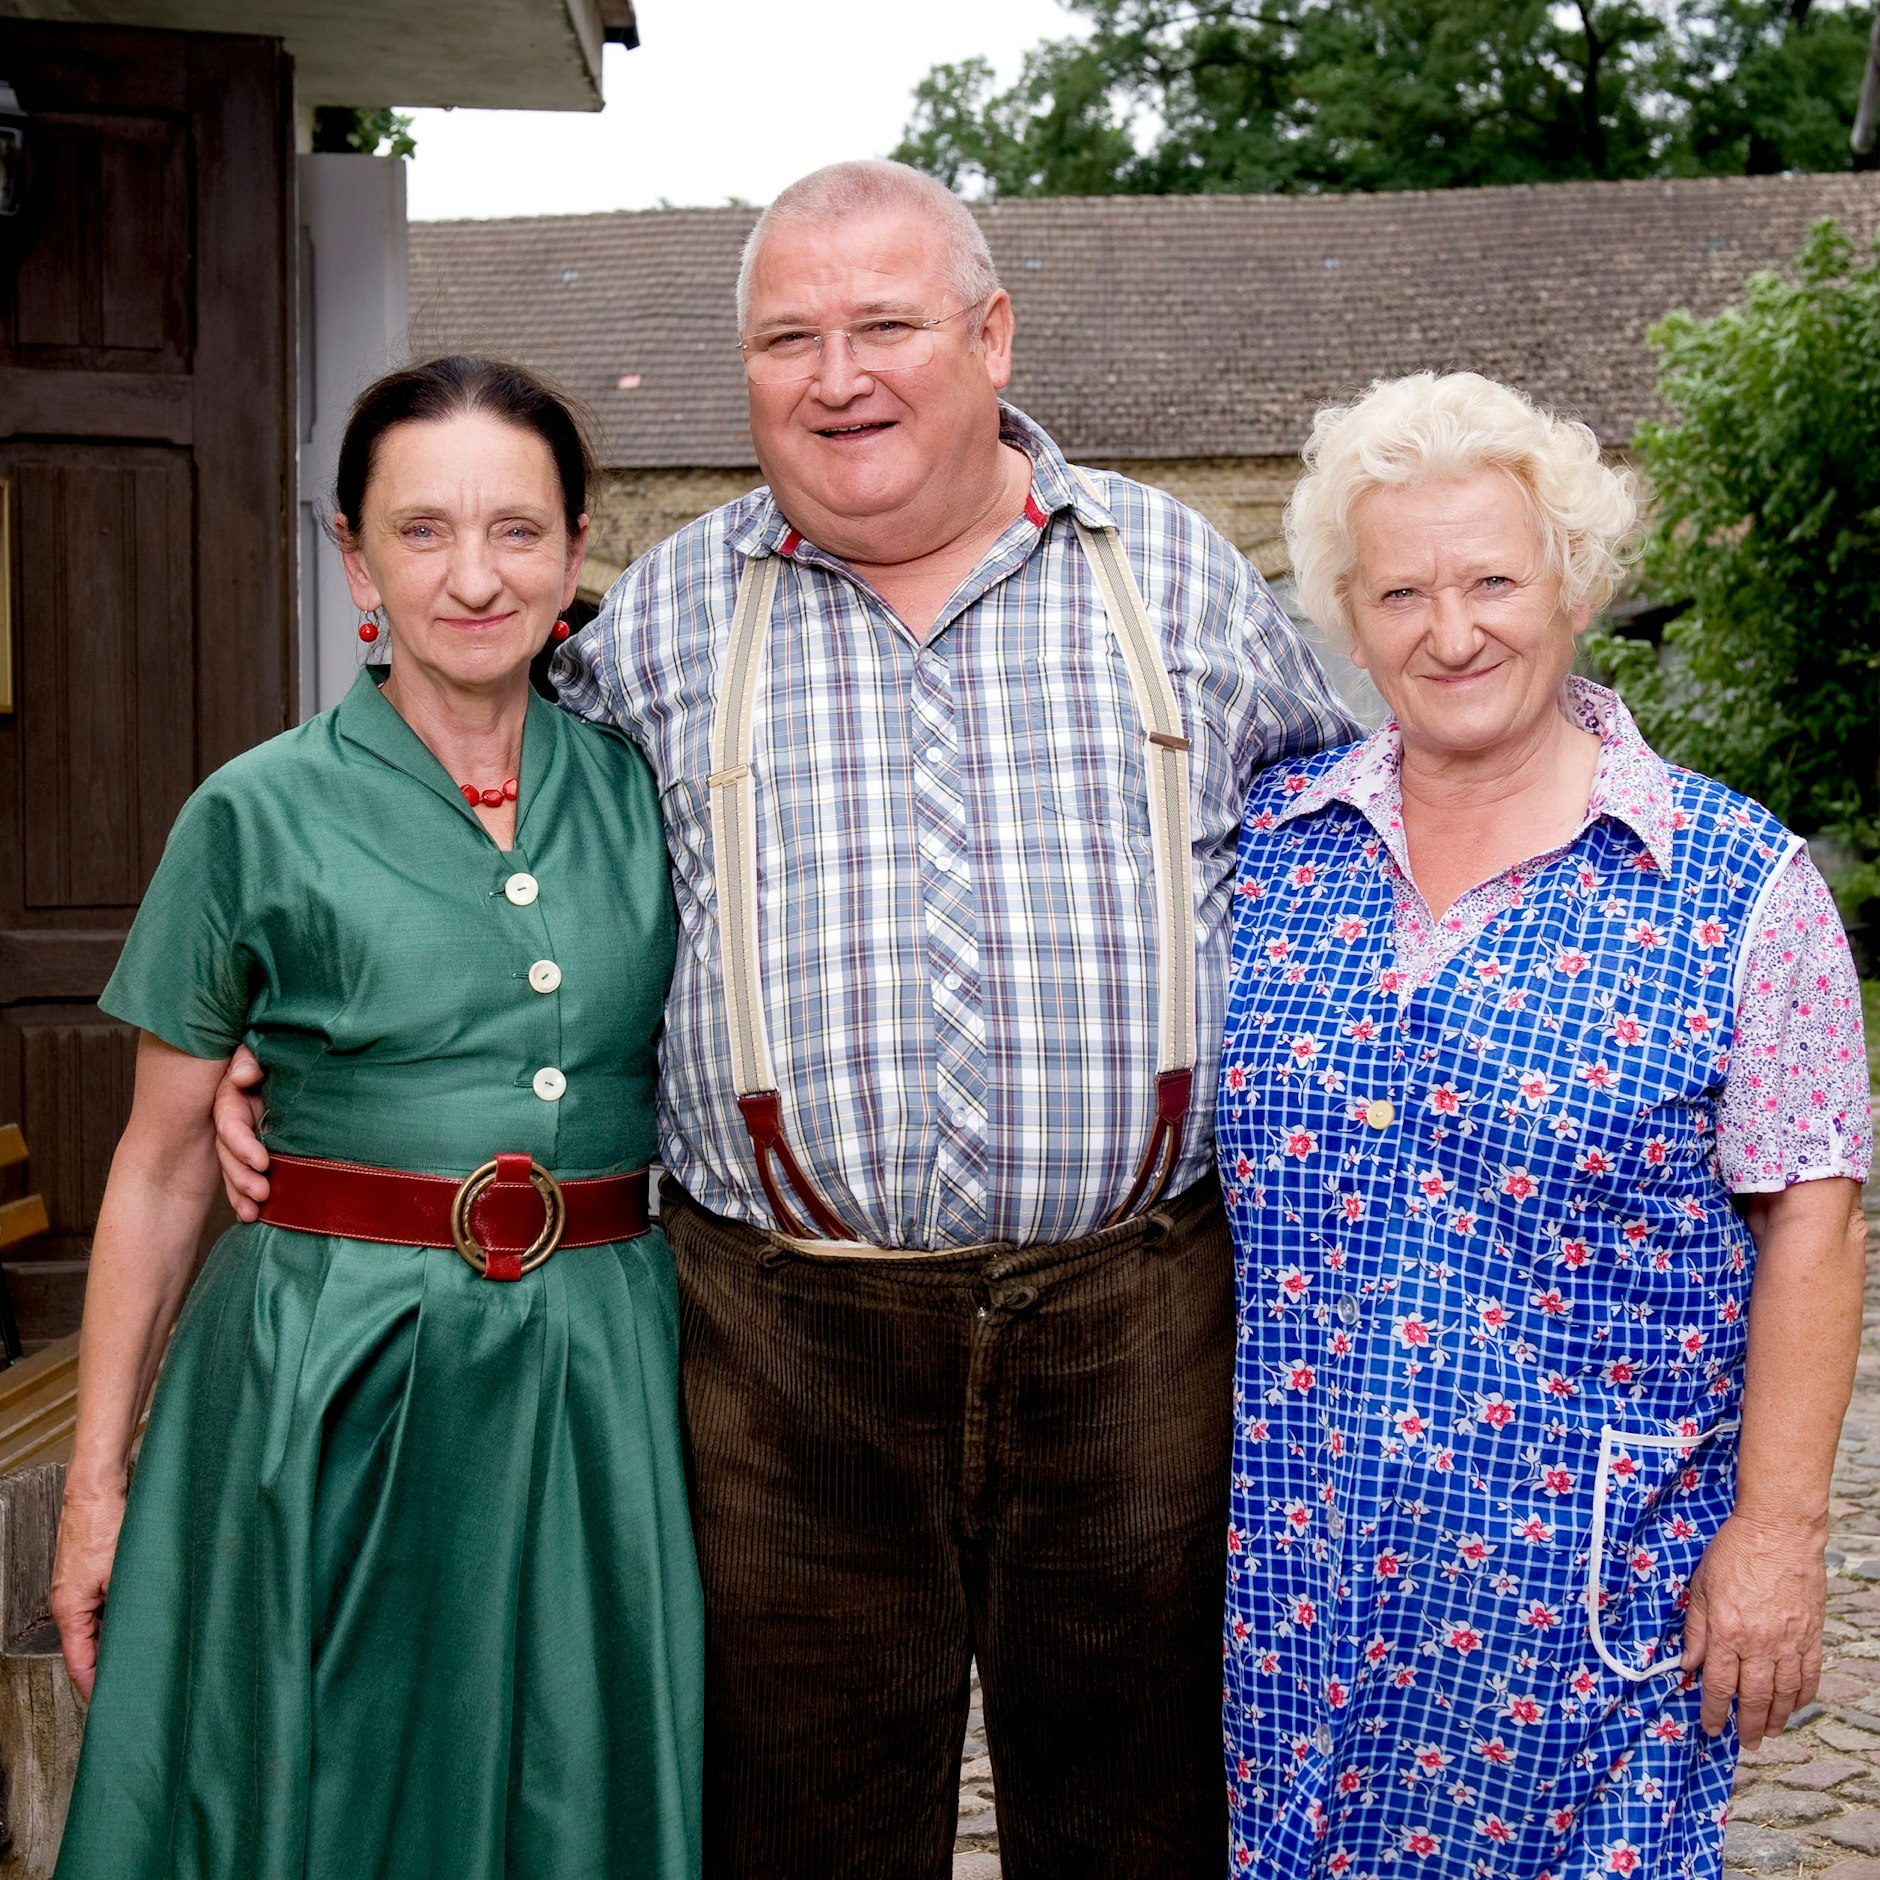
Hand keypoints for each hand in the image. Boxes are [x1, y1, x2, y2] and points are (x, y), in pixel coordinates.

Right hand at [50, 1482, 126, 1700]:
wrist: (97, 1486)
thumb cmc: (102, 1522)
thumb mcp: (124, 1571)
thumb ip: (133, 1604)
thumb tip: (147, 1632)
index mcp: (70, 1609)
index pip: (80, 1663)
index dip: (97, 1687)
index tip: (113, 1705)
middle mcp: (72, 1603)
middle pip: (90, 1648)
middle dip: (113, 1667)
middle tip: (138, 1684)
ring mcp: (83, 1588)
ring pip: (101, 1627)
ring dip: (121, 1640)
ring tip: (147, 1656)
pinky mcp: (95, 1573)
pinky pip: (108, 1606)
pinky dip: (123, 1617)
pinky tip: (145, 1618)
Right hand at [213, 1045, 269, 1219]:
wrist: (301, 1057)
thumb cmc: (279, 1053)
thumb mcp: (258, 1052)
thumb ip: (249, 1061)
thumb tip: (243, 1078)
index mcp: (234, 1095)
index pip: (230, 1122)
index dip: (241, 1144)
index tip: (262, 1163)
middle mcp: (236, 1116)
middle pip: (229, 1150)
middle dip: (241, 1175)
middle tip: (261, 1193)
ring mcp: (246, 1133)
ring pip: (235, 1166)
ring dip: (241, 1191)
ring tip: (254, 1212)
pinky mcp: (258, 1146)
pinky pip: (248, 1172)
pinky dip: (246, 1195)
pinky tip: (252, 1214)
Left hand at [1682, 1511, 1825, 1747]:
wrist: (1779, 1531)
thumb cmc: (1734, 1551)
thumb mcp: (1701, 1585)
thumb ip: (1696, 1628)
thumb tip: (1687, 1664)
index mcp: (1727, 1631)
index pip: (1718, 1684)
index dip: (1713, 1711)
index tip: (1711, 1728)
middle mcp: (1760, 1643)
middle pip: (1754, 1697)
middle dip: (1748, 1725)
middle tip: (1745, 1742)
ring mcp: (1789, 1641)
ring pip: (1784, 1693)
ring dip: (1777, 1718)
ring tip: (1769, 1732)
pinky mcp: (1811, 1635)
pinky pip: (1809, 1675)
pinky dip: (1802, 1696)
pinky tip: (1794, 1705)